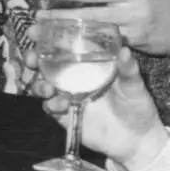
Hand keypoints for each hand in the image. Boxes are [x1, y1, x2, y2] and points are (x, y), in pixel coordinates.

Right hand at [33, 47, 168, 170]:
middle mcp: (74, 77)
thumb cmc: (137, 106)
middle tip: (32, 59)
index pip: (64, 46)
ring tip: (48, 87)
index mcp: (88, 64)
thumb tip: (125, 50)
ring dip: (39, 84)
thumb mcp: (134, 85)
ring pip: (42, 85)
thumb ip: (128, 69)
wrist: (136, 139)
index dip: (48, 37)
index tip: (35, 31)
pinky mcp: (65, 116)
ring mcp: (68, 96)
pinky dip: (51, 105)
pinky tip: (61, 104)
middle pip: (45, 64)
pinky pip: (50, 108)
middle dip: (33, 59)